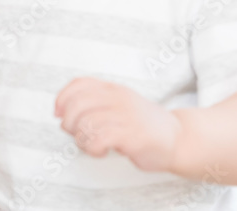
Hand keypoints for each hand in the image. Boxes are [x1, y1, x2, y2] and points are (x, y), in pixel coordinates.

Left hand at [55, 77, 180, 172]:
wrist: (179, 138)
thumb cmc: (142, 125)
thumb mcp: (119, 104)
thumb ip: (94, 104)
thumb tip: (61, 115)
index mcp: (113, 89)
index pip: (79, 84)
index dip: (61, 98)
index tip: (57, 113)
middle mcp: (118, 98)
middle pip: (77, 105)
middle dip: (68, 122)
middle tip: (76, 134)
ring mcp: (126, 115)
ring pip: (86, 124)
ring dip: (81, 139)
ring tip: (91, 145)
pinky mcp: (131, 135)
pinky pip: (98, 139)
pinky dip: (92, 148)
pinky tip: (101, 151)